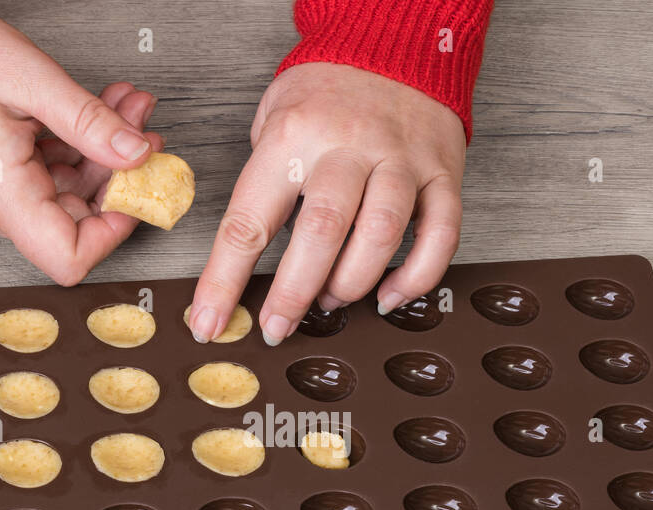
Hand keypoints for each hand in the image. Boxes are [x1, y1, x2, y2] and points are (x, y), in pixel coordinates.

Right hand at [0, 5, 162, 284]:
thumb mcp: (32, 80)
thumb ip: (90, 123)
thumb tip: (138, 154)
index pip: (68, 257)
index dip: (113, 231)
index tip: (136, 187)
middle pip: (76, 222)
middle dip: (118, 174)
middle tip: (143, 129)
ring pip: (67, 195)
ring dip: (104, 154)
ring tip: (125, 109)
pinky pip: (48, 178)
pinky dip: (78, 149)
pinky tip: (97, 114)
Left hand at [187, 63, 465, 343]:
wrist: (395, 39)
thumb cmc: (327, 91)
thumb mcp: (273, 119)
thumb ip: (265, 185)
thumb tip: (245, 263)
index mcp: (292, 135)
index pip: (248, 220)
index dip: (224, 281)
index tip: (210, 323)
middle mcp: (348, 146)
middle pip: (321, 232)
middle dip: (293, 294)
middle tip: (278, 326)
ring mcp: (400, 159)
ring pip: (380, 236)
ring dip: (352, 284)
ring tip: (332, 299)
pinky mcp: (442, 172)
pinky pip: (440, 236)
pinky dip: (416, 277)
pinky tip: (390, 294)